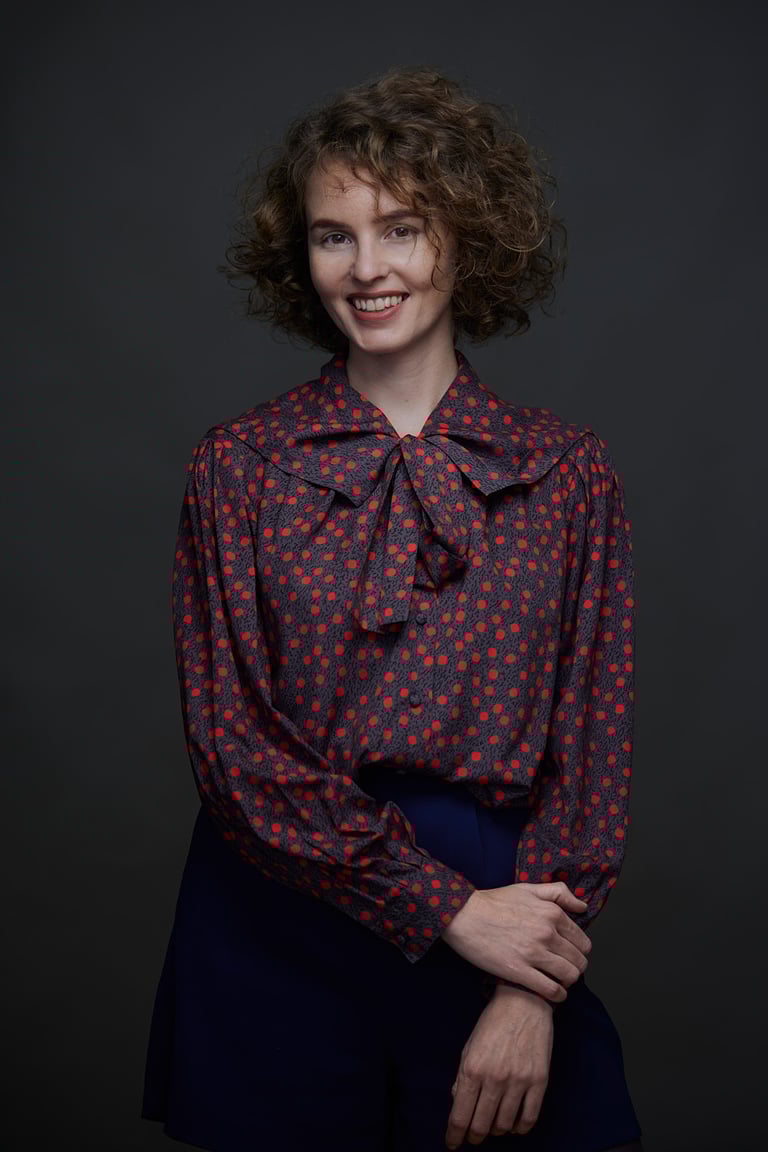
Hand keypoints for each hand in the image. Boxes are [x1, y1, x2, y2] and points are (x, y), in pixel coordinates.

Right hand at [441, 881, 590, 1002]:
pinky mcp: (519, 971)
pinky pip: (552, 991)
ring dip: (568, 982)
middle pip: (579, 961)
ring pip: (570, 976)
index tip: (569, 954)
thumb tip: (582, 907)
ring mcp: (533, 953)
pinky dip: (558, 995)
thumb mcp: (528, 889)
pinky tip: (553, 993)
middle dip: (575, 967)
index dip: (578, 950)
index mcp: (552, 913)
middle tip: (564, 969)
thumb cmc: (494, 902)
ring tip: (559, 981)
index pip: (582, 941)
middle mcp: (547, 933)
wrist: (464, 915)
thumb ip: (558, 893)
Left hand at [445, 984, 552, 1148]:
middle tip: (473, 1136)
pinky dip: (519, 1128)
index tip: (452, 1143)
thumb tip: (457, 1101)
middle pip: (481, 1126)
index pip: (460, 1115)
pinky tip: (513, 1125)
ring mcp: (518, 1081)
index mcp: (472, 1069)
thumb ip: (462, 1076)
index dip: (454, 1135)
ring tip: (492, 1126)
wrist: (523, 1001)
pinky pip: (529, 1118)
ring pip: (504, 1125)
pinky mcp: (539, 1081)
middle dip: (474, 1136)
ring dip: (496, 1131)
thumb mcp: (469, 1046)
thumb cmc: (493, 1023)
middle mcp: (494, 1078)